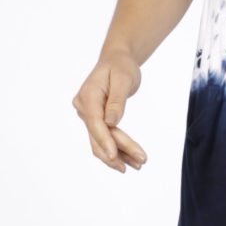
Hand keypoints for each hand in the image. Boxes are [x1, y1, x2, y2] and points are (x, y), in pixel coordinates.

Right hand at [74, 49, 146, 172]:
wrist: (116, 61)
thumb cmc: (120, 66)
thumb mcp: (123, 78)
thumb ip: (117, 101)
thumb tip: (111, 122)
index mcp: (88, 96)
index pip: (94, 122)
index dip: (104, 140)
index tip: (114, 156)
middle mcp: (84, 108)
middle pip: (99, 135)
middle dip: (119, 151)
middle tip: (141, 161)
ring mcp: (88, 116)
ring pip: (101, 141)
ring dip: (119, 155)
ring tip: (139, 164)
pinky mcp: (96, 121)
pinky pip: (105, 138)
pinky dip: (118, 149)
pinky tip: (131, 160)